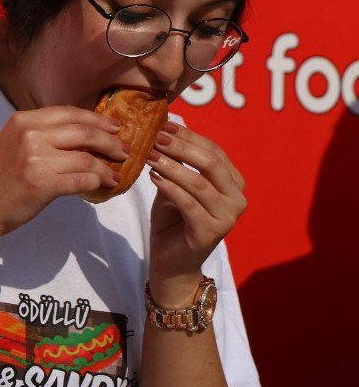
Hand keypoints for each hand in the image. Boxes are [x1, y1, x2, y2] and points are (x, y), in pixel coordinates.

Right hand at [0, 106, 127, 239]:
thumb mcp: (13, 143)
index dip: (97, 119)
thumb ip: (41, 135)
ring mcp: (36, 158)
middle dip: (109, 141)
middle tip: (123, 150)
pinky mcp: (42, 183)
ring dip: (106, 167)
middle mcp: (30, 134)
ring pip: (86, 158)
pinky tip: (104, 185)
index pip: (70, 113)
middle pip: (84, 132)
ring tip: (115, 172)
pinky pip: (82, 180)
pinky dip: (98, 182)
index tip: (115, 127)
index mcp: (24, 120)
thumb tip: (82, 136)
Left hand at [146, 121, 246, 305]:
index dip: (188, 136)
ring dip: (171, 165)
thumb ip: (178, 160)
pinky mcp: (211, 233)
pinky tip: (152, 176)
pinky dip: (169, 187)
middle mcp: (237, 199)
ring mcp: (227, 218)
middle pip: (210, 163)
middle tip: (155, 136)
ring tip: (149, 154)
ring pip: (198, 183)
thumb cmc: (173, 219)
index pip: (213, 150)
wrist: (171, 262)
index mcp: (233, 183)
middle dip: (181, 146)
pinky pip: (188, 204)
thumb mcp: (176, 183)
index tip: (163, 124)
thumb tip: (164, 127)